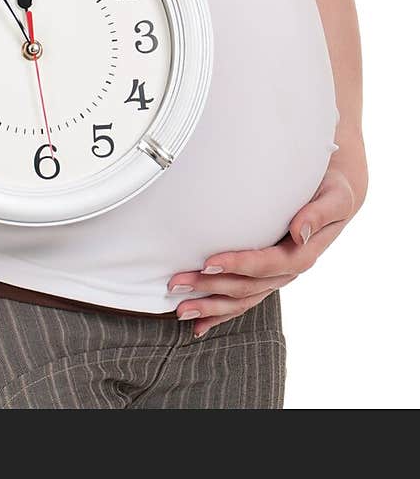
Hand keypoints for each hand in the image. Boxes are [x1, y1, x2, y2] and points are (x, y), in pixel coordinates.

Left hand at [167, 139, 368, 338]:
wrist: (335, 195)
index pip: (268, 264)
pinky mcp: (266, 275)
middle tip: (179, 284)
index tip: (210, 263)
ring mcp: (276, 276)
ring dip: (210, 305)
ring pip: (242, 298)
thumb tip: (300, 230)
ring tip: (181, 309)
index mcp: (303, 253)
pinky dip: (221, 312)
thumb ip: (318, 214)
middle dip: (212, 288)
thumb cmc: (332, 190)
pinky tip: (200, 322)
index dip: (239, 265)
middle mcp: (288, 270)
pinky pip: (244, 298)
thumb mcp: (335, 197)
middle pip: (248, 286)